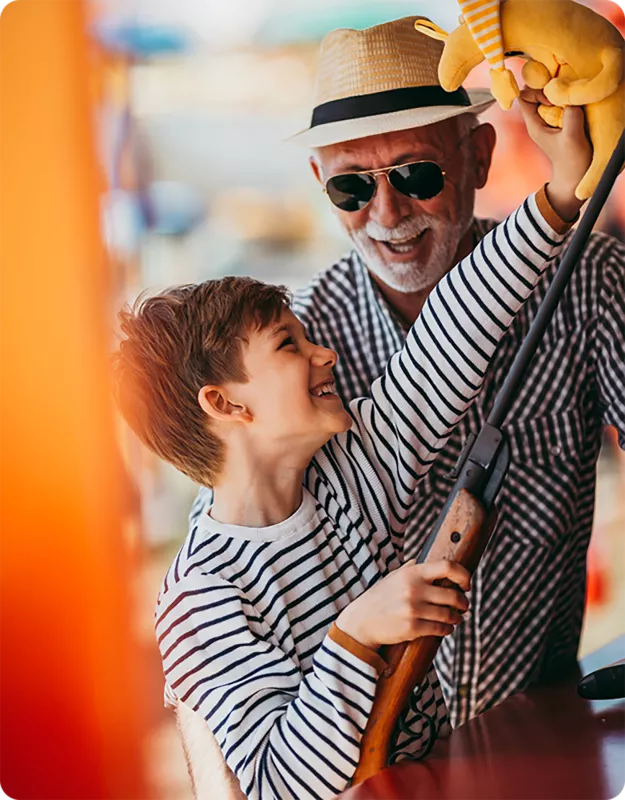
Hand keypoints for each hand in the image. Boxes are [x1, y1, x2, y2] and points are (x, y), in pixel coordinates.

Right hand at [336, 559, 470, 650]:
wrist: (362, 621)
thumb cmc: (380, 597)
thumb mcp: (393, 577)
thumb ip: (409, 568)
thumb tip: (423, 560)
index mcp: (411, 573)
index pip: (447, 567)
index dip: (463, 575)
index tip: (467, 583)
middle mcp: (413, 589)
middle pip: (453, 595)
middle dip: (463, 602)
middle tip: (464, 605)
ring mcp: (413, 610)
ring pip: (449, 614)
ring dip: (457, 617)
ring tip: (457, 618)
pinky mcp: (412, 628)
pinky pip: (440, 629)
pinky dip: (447, 629)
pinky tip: (447, 628)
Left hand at [517, 87, 592, 219]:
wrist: (576, 175)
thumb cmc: (572, 160)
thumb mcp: (572, 138)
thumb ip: (570, 117)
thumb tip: (571, 98)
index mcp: (534, 124)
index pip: (524, 96)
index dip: (537, 90)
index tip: (553, 98)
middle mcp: (539, 120)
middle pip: (536, 91)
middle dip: (549, 87)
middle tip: (565, 93)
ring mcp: (550, 119)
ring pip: (549, 94)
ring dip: (560, 91)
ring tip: (572, 98)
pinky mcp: (561, 119)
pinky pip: (561, 100)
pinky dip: (567, 97)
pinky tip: (577, 103)